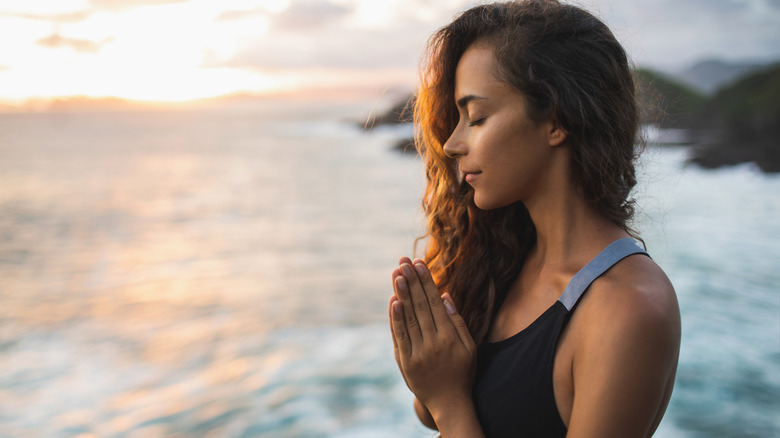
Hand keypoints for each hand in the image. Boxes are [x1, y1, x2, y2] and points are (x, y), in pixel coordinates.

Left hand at [388, 257, 476, 414]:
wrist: (449, 403)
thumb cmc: (462, 372)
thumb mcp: (469, 347)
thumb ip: (457, 321)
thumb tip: (445, 295)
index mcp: (450, 337)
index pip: (435, 303)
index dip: (426, 282)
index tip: (419, 264)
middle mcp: (434, 343)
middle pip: (421, 306)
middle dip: (412, 282)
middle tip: (404, 261)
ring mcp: (418, 353)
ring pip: (409, 318)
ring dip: (402, 294)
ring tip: (396, 274)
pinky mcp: (406, 362)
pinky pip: (400, 336)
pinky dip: (395, 319)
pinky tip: (393, 301)